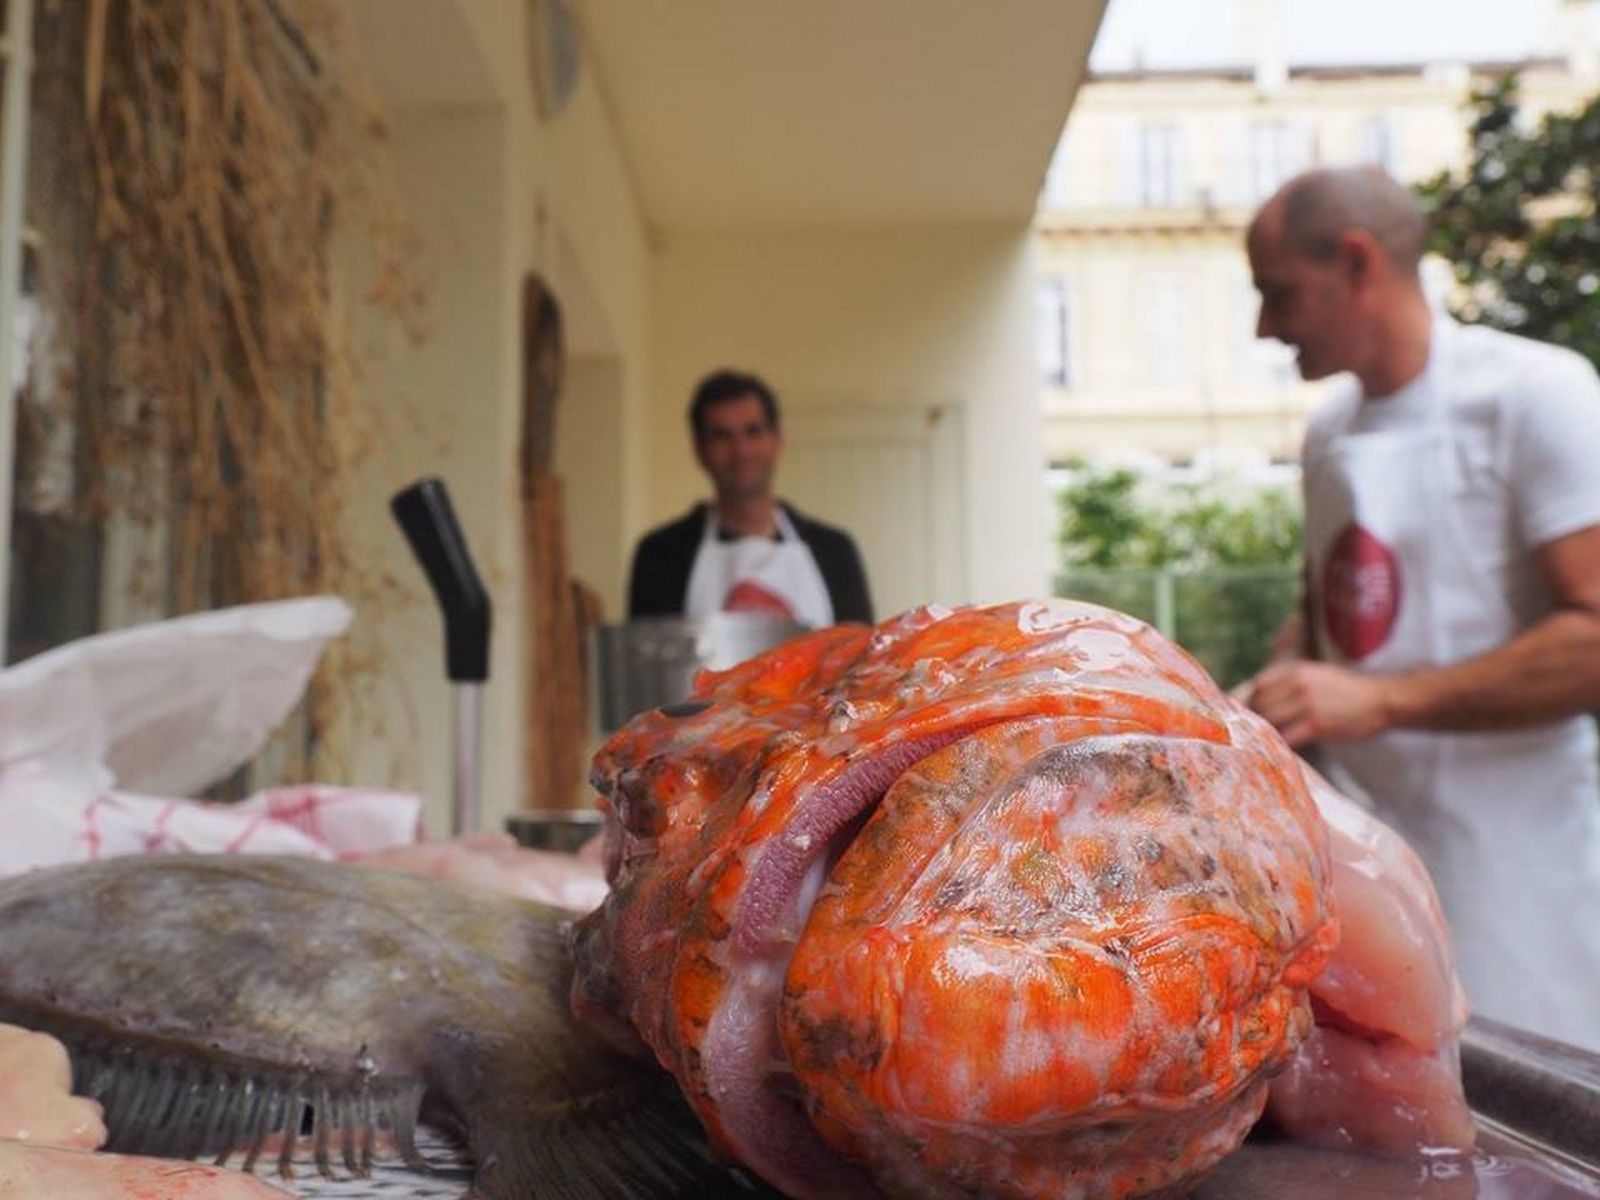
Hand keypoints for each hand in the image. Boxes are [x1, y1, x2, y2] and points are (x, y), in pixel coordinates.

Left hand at [1242, 660, 1391, 747]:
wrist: (1380, 701)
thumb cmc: (1347, 691)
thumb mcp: (1317, 674)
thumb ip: (1290, 682)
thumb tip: (1261, 695)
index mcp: (1297, 670)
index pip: (1259, 685)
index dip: (1251, 701)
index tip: (1248, 713)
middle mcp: (1299, 684)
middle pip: (1261, 703)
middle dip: (1255, 718)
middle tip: (1255, 731)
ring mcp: (1308, 704)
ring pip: (1270, 720)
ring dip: (1265, 732)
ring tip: (1266, 741)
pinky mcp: (1317, 725)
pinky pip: (1288, 737)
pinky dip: (1281, 744)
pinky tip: (1281, 749)